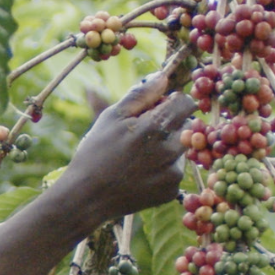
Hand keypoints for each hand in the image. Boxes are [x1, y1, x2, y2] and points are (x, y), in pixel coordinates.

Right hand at [54, 72, 194, 224]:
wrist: (87, 197)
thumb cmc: (95, 152)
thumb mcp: (112, 116)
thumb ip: (140, 94)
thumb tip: (163, 77)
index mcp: (156, 126)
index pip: (185, 102)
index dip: (171, 102)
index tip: (157, 109)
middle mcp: (170, 150)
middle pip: (188, 124)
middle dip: (172, 124)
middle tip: (146, 133)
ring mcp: (173, 172)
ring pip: (183, 148)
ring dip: (169, 146)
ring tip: (141, 155)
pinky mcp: (171, 190)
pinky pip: (176, 170)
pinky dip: (164, 168)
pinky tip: (142, 172)